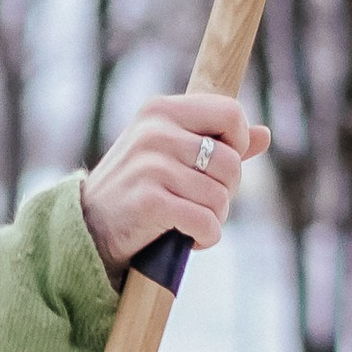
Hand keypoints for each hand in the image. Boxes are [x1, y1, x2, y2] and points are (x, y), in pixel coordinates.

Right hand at [79, 94, 271, 279]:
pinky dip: (205, 238)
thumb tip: (265, 136)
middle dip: (227, 191)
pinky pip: (206, 222)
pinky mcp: (150, 203)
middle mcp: (156, 132)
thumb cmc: (135, 190)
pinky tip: (188, 240)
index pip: (230, 113)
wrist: (86, 230)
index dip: (239, 143)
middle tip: (203, 203)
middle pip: (231, 161)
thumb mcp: (170, 155)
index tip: (219, 167)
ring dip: (214, 218)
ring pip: (221, 196)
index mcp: (161, 110)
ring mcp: (151, 167)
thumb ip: (216, 142)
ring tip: (190, 223)